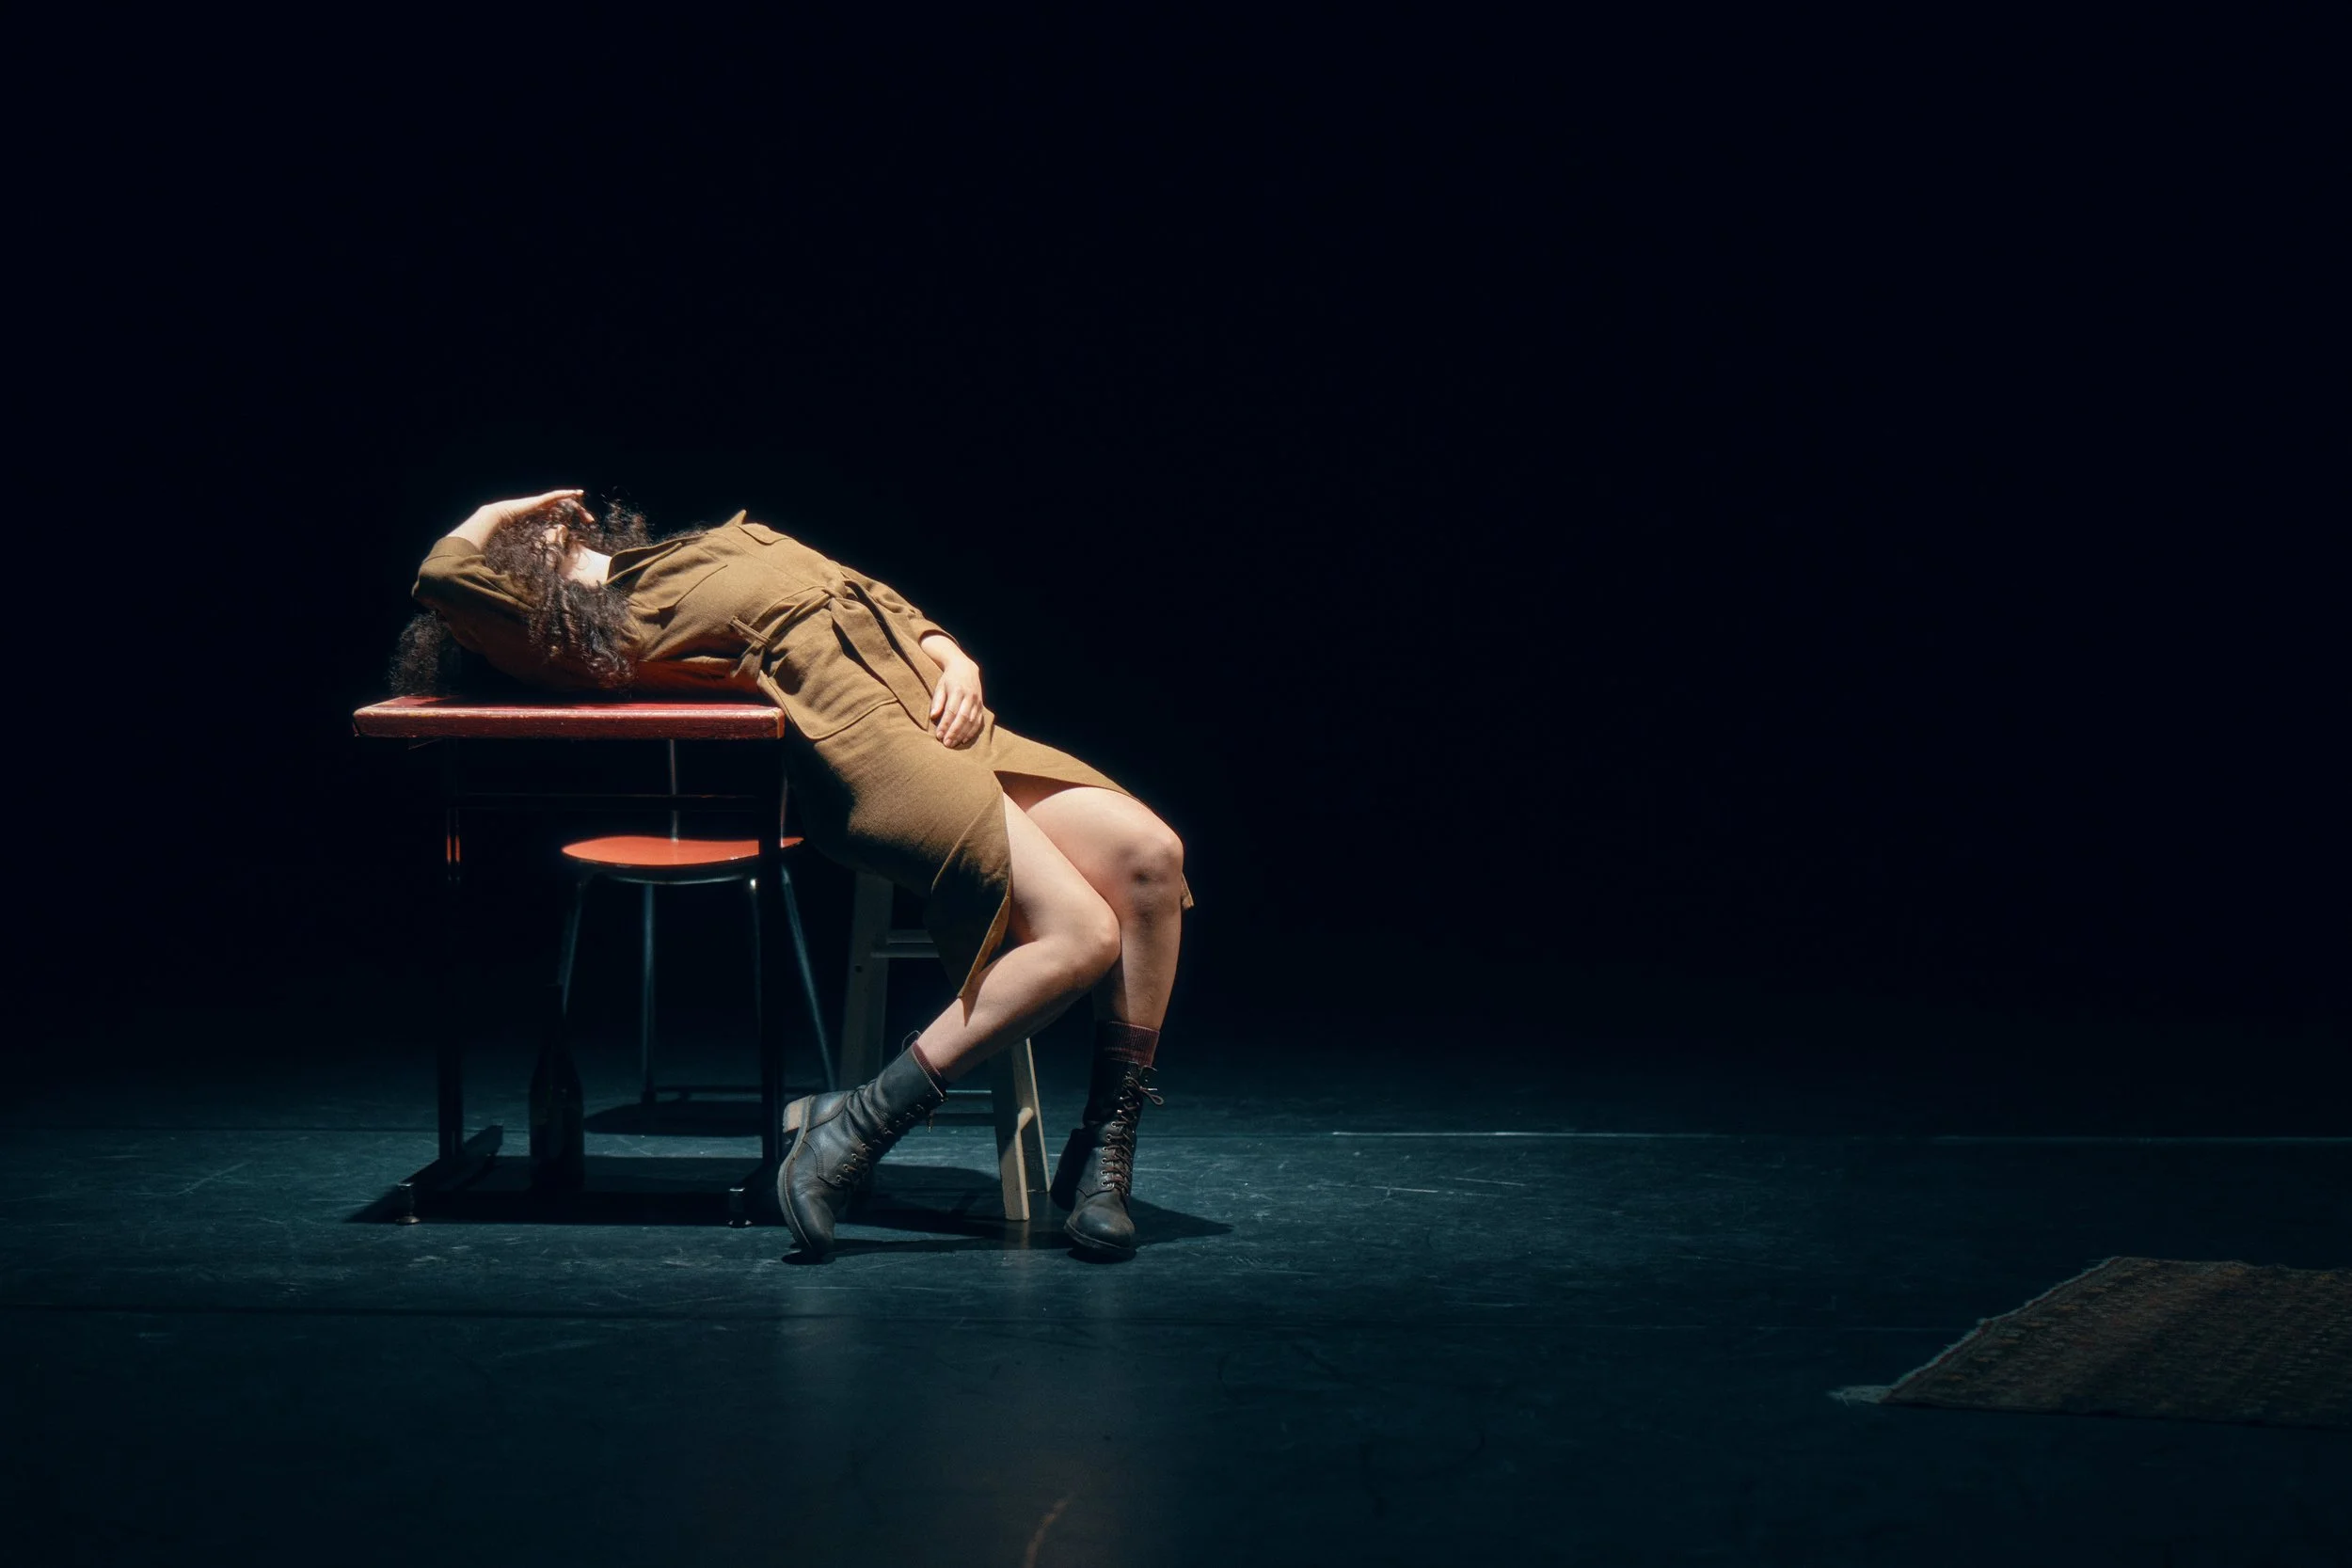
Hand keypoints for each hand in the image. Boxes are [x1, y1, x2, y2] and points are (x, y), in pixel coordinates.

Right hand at [449, 489, 591, 551]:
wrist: (496, 523)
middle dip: (579, 514)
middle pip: (565, 510)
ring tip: (586, 506)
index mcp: (543, 522)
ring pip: (562, 502)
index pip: (562, 521)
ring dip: (576, 504)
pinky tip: (578, 493)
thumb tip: (540, 572)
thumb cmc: (507, 537)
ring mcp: (541, 505)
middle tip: (590, 521)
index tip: (584, 531)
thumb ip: (536, 554)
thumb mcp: (527, 549)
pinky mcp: (538, 501)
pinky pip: (555, 496)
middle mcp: (543, 513)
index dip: (573, 524)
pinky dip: (566, 494)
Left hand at [928, 654, 985, 747]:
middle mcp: (970, 696)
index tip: (938, 735)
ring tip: (953, 744)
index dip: (945, 724)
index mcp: (958, 690)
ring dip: (962, 734)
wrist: (966, 668)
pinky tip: (964, 740)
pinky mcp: (981, 706)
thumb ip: (937, 701)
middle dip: (954, 732)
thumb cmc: (949, 680)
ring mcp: (977, 701)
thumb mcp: (940, 687)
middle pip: (963, 717)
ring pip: (972, 721)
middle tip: (946, 743)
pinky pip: (979, 722)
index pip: (951, 711)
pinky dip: (972, 732)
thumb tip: (933, 717)